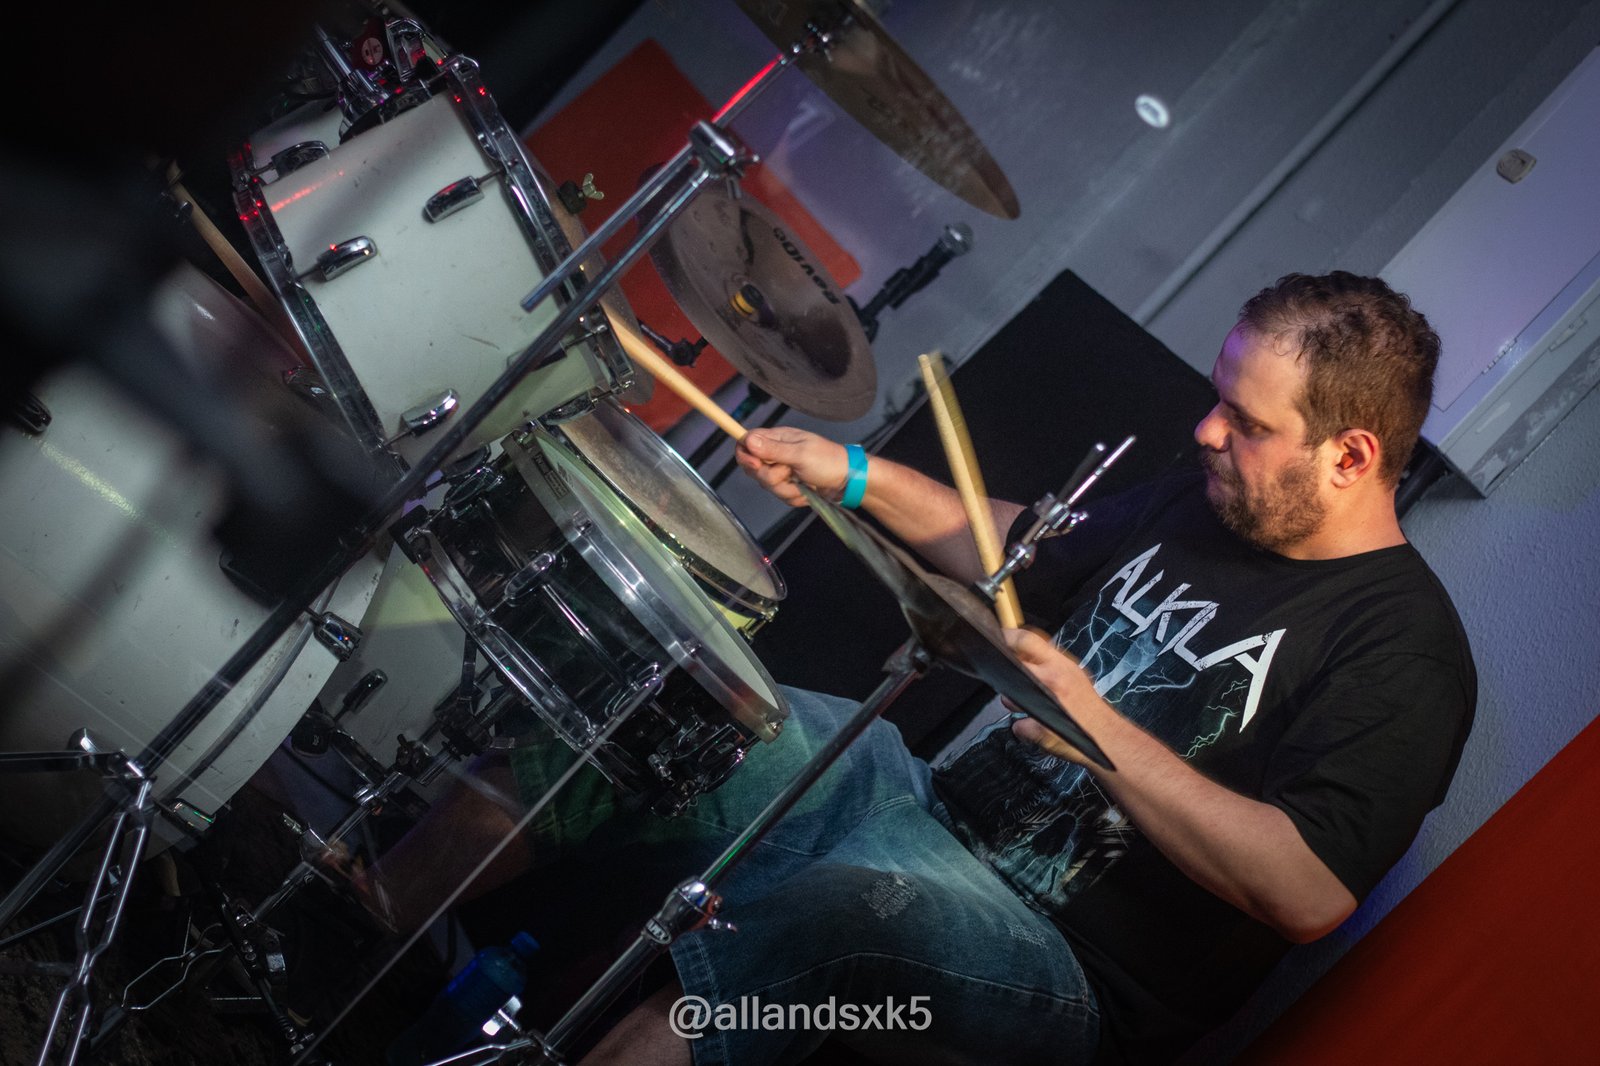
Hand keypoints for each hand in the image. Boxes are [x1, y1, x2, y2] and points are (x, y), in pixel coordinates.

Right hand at [735, 427, 851, 507]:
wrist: (848, 481)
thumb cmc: (829, 461)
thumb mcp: (800, 454)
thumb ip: (773, 450)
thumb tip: (748, 440)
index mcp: (778, 439)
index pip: (746, 442)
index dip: (746, 455)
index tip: (757, 464)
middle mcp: (777, 453)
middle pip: (753, 469)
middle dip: (771, 477)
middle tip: (790, 472)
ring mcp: (782, 470)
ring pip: (767, 485)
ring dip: (786, 489)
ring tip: (803, 482)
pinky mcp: (788, 485)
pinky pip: (780, 495)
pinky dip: (794, 496)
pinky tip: (806, 490)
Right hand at [1003, 627, 1110, 764]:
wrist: (1111, 739)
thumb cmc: (1085, 739)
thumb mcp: (1047, 739)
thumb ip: (1026, 728)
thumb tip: (1017, 724)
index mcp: (1051, 681)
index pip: (1021, 649)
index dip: (1003, 646)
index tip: (991, 648)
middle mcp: (1061, 668)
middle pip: (1029, 638)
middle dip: (1010, 638)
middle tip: (998, 646)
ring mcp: (1070, 667)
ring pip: (1040, 647)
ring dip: (1024, 654)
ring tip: (1015, 672)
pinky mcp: (1076, 672)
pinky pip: (1051, 657)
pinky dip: (1038, 663)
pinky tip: (1033, 681)